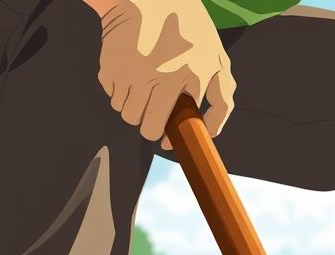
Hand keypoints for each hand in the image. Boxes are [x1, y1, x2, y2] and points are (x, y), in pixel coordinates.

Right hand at [95, 0, 235, 148]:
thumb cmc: (188, 29)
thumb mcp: (217, 58)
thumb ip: (222, 95)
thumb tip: (212, 132)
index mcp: (194, 76)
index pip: (185, 125)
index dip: (176, 138)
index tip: (170, 143)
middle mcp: (163, 76)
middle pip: (148, 127)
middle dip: (150, 127)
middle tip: (152, 118)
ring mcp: (134, 72)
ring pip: (127, 115)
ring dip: (133, 109)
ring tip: (141, 89)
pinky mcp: (112, 66)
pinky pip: (113, 97)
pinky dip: (119, 92)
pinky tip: (129, 74)